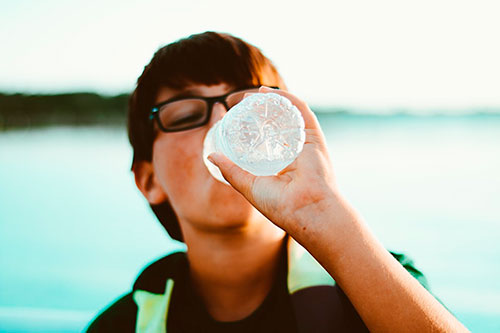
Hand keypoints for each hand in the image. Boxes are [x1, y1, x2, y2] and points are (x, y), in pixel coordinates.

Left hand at [208, 86, 339, 236]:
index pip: (268, 141)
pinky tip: (269, 93)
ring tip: (255, 93)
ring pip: (289, 115)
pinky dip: (286, 98)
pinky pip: (301, 111)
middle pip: (279, 125)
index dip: (254, 128)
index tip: (238, 119)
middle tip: (244, 101)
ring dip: (273, 101)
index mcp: (284, 167)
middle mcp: (296, 154)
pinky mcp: (314, 137)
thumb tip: (211, 156)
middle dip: (263, 111)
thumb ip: (231, 171)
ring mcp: (306, 144)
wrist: (307, 211)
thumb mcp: (249, 186)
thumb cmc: (281, 206)